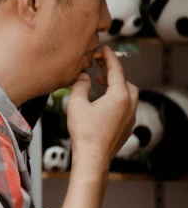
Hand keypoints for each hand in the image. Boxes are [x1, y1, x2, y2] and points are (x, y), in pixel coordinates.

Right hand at [65, 45, 138, 167]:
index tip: (105, 50)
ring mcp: (130, 117)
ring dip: (115, 86)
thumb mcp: (76, 104)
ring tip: (99, 83)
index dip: (109, 58)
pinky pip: (126, 106)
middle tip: (100, 66)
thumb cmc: (85, 133)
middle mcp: (129, 105)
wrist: (93, 157)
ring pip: (127, 94)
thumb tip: (83, 77)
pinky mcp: (127, 126)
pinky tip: (102, 102)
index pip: (116, 71)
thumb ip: (80, 85)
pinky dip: (117, 98)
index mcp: (119, 96)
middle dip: (113, 73)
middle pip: (125, 82)